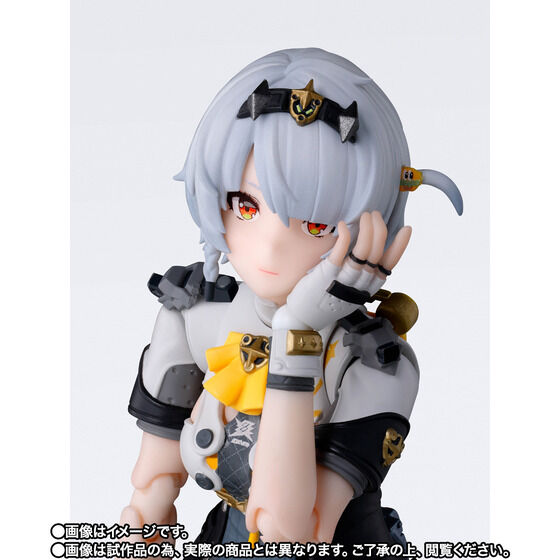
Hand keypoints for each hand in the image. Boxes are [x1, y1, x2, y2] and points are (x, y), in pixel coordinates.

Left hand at [277, 211, 410, 330]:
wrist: (302, 319)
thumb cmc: (325, 302)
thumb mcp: (349, 292)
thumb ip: (360, 276)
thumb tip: (367, 251)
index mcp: (367, 289)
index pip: (388, 266)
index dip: (399, 247)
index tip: (406, 229)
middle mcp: (359, 286)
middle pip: (376, 255)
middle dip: (379, 230)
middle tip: (375, 214)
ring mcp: (343, 281)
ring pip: (362, 253)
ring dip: (366, 231)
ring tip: (365, 216)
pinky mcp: (326, 276)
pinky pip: (340, 254)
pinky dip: (345, 237)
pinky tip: (344, 225)